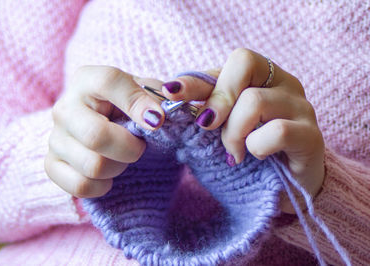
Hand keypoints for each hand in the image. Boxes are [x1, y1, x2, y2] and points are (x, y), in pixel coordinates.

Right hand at [45, 66, 164, 197]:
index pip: (109, 83)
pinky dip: (102, 186)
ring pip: (93, 165)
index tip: (158, 121)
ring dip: (119, 168)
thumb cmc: (131, 109)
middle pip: (96, 135)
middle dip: (130, 148)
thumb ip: (160, 95)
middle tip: (140, 146)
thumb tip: (165, 105)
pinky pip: (80, 186)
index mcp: (87, 80)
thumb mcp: (147, 94)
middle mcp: (65, 107)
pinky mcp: (51, 165)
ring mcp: (55, 138)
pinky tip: (109, 175)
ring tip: (122, 159)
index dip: (137, 103)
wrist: (109, 128)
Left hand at [161, 48, 324, 213]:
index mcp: (261, 76)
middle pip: (245, 63)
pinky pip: (277, 131)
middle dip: (217, 97)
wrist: (285, 187)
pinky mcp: (311, 135)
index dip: (197, 77)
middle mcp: (283, 83)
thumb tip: (170, 94)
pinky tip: (256, 156)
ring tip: (234, 152)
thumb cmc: (248, 151)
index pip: (229, 62)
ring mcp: (300, 107)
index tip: (170, 92)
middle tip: (207, 126)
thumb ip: (205, 108)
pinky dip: (257, 147)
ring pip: (254, 100)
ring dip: (233, 132)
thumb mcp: (221, 127)